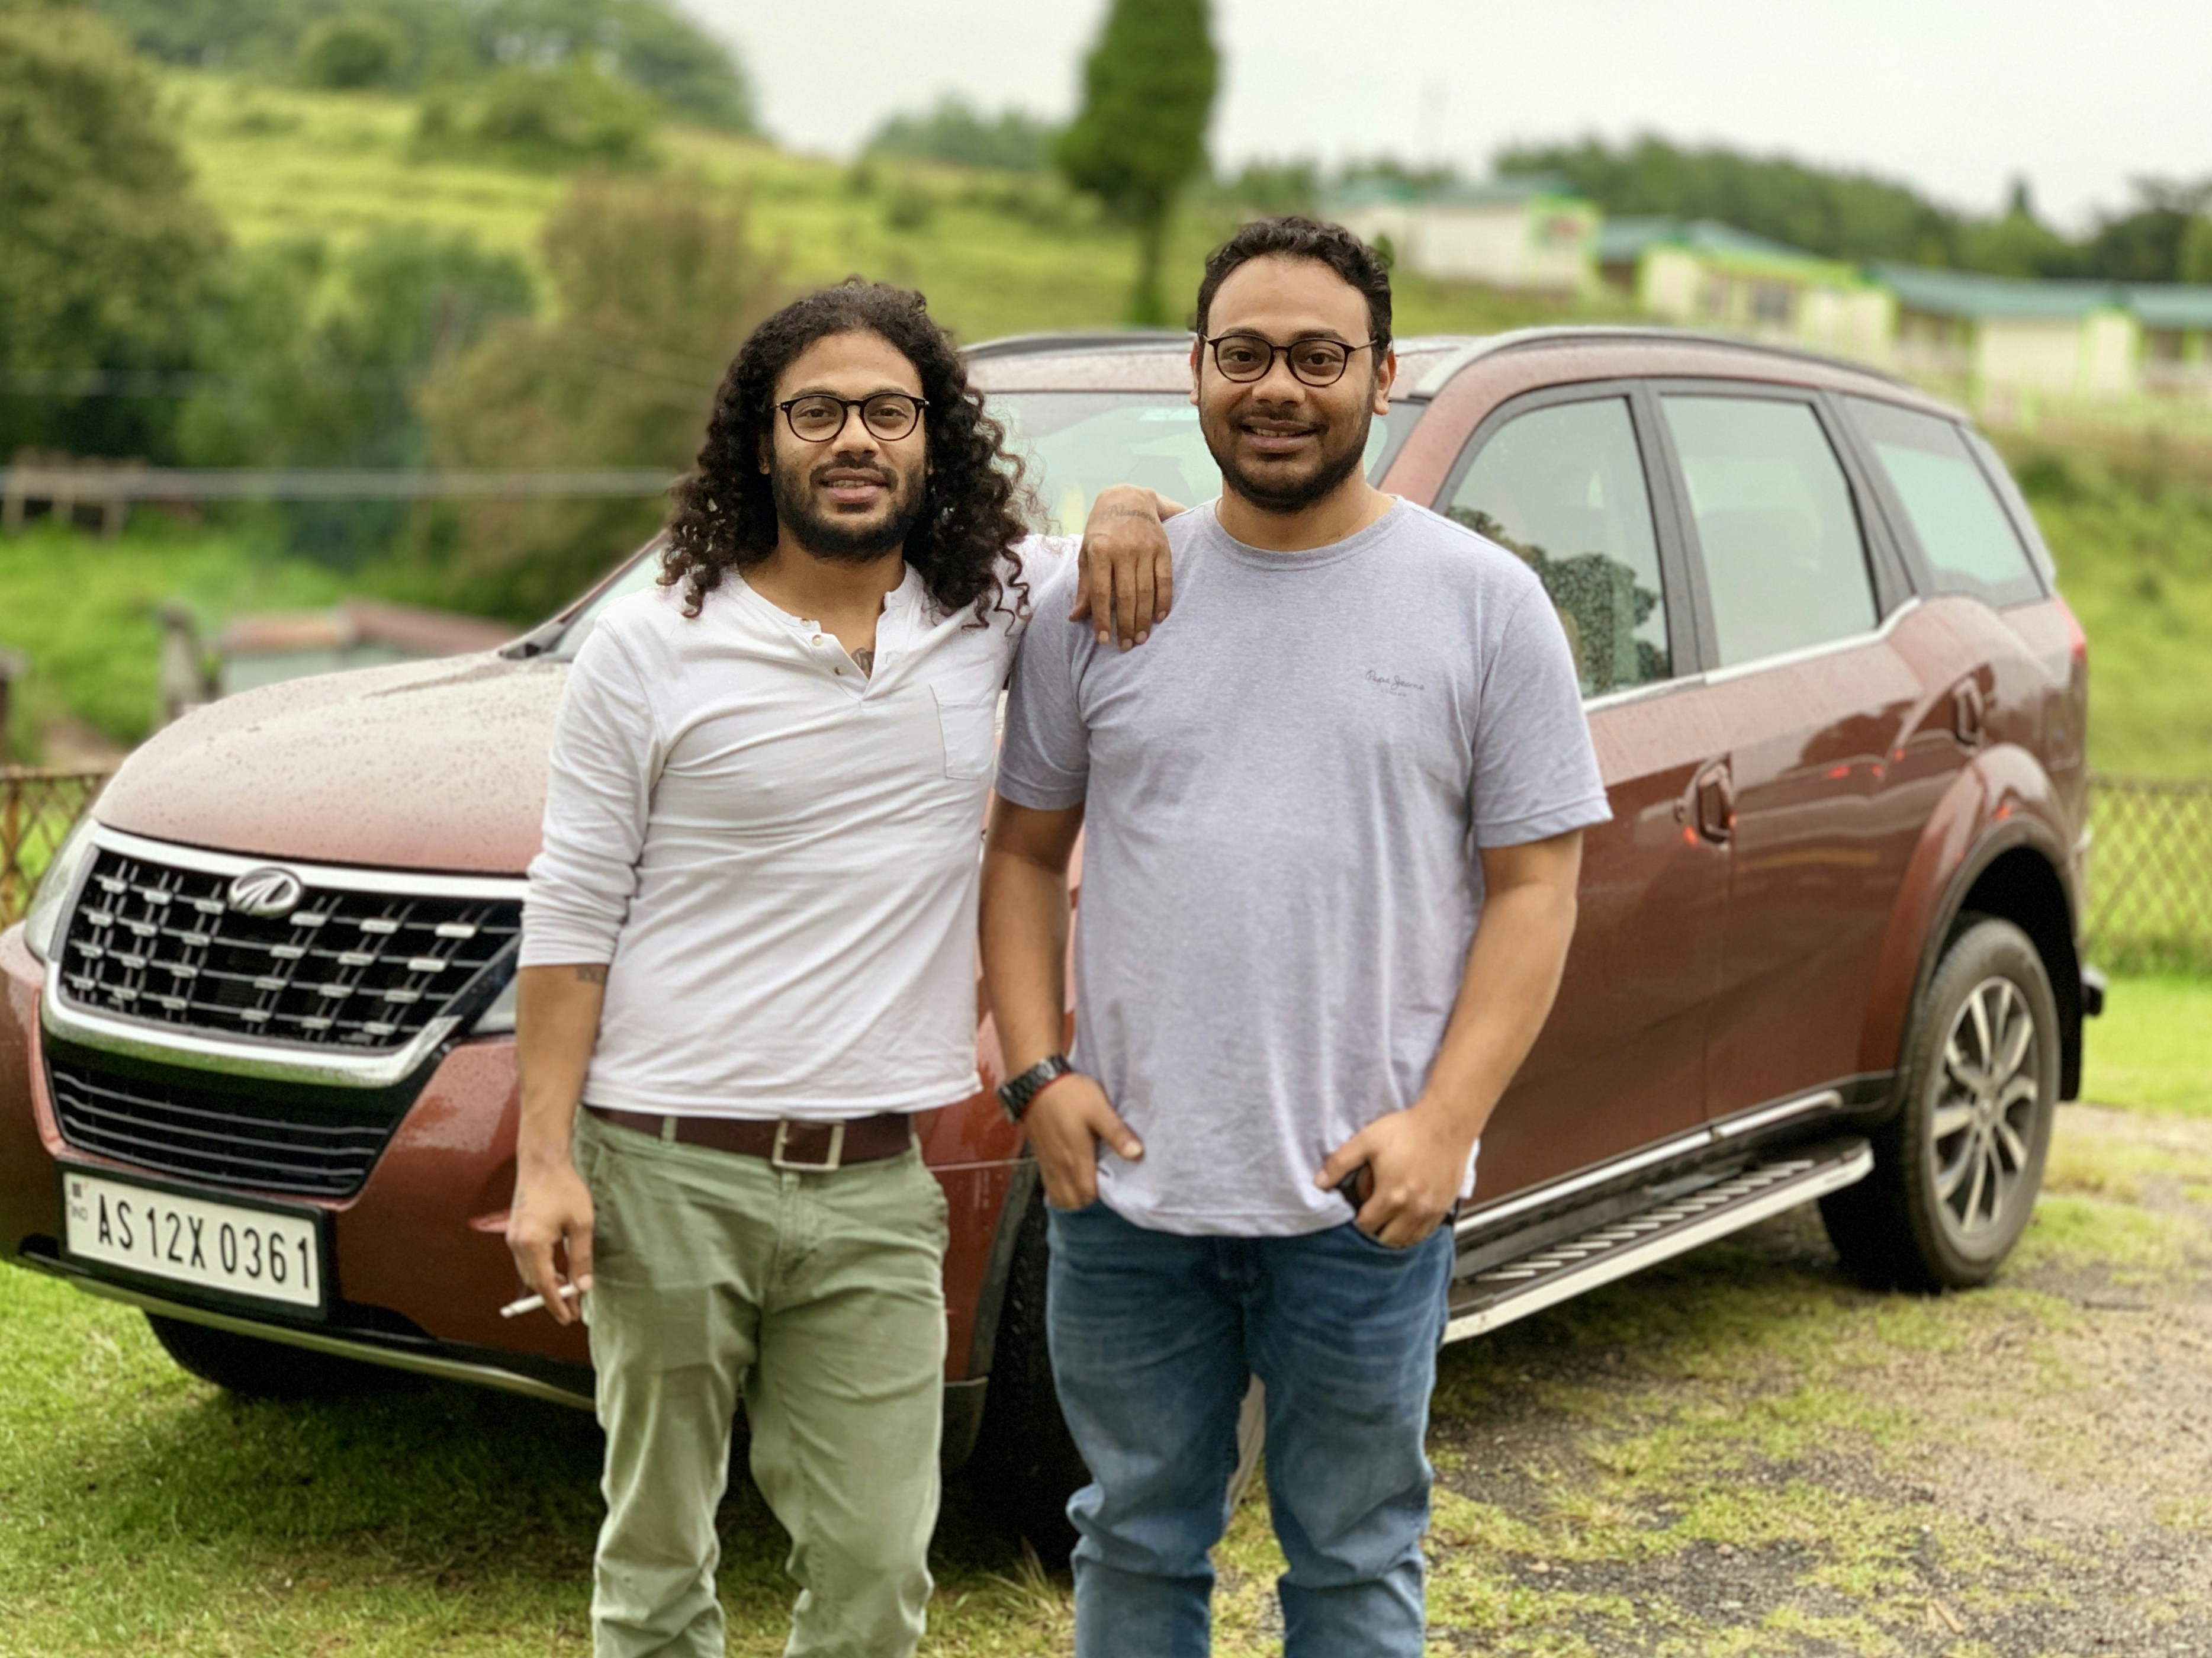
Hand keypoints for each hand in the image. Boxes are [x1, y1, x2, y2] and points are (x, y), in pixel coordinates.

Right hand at [506, 1157, 594, 1324]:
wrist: (542, 1162)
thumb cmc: (563, 1188)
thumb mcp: (581, 1224)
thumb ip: (581, 1257)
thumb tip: (583, 1285)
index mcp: (532, 1244)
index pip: (545, 1285)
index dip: (556, 1304)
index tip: (568, 1317)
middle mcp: (517, 1244)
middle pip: (534, 1281)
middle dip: (552, 1297)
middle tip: (572, 1308)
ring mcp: (513, 1238)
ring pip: (529, 1272)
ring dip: (547, 1284)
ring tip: (568, 1292)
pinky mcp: (516, 1232)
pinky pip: (527, 1260)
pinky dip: (541, 1270)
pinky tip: (557, 1272)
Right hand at [1024, 1072, 1142, 1209]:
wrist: (1036, 1083)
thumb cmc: (1071, 1095)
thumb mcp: (1098, 1109)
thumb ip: (1116, 1133)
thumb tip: (1137, 1154)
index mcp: (1076, 1159)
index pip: (1088, 1195)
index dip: (1102, 1194)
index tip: (1113, 1181)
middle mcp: (1060, 1167)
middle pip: (1073, 1202)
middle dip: (1088, 1198)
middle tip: (1102, 1181)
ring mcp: (1048, 1164)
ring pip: (1059, 1197)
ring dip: (1073, 1196)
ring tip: (1087, 1181)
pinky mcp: (1040, 1158)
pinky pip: (1050, 1186)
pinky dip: (1061, 1188)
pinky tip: (1072, 1175)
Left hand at [1071, 484, 1182, 648]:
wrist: (1128, 499)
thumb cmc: (1102, 531)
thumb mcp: (1087, 554)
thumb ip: (1084, 587)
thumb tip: (1075, 617)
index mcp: (1099, 551)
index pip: (1101, 592)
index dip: (1102, 618)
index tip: (1104, 640)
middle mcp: (1123, 550)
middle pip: (1126, 596)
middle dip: (1126, 624)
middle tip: (1126, 646)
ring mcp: (1145, 549)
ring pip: (1146, 591)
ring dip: (1144, 619)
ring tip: (1141, 638)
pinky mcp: (1163, 549)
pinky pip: (1165, 580)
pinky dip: (1164, 601)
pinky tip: (1160, 618)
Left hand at [1314, 1103, 1471, 1247]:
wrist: (1447, 1122)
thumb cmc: (1408, 1129)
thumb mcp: (1366, 1140)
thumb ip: (1339, 1163)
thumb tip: (1319, 1183)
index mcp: (1392, 1196)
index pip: (1366, 1226)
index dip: (1356, 1221)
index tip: (1355, 1211)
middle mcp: (1414, 1209)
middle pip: (1387, 1239)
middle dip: (1374, 1232)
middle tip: (1369, 1218)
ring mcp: (1432, 1210)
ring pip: (1408, 1240)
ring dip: (1394, 1235)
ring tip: (1385, 1221)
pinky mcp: (1445, 1206)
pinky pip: (1427, 1232)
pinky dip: (1414, 1232)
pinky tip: (1406, 1220)